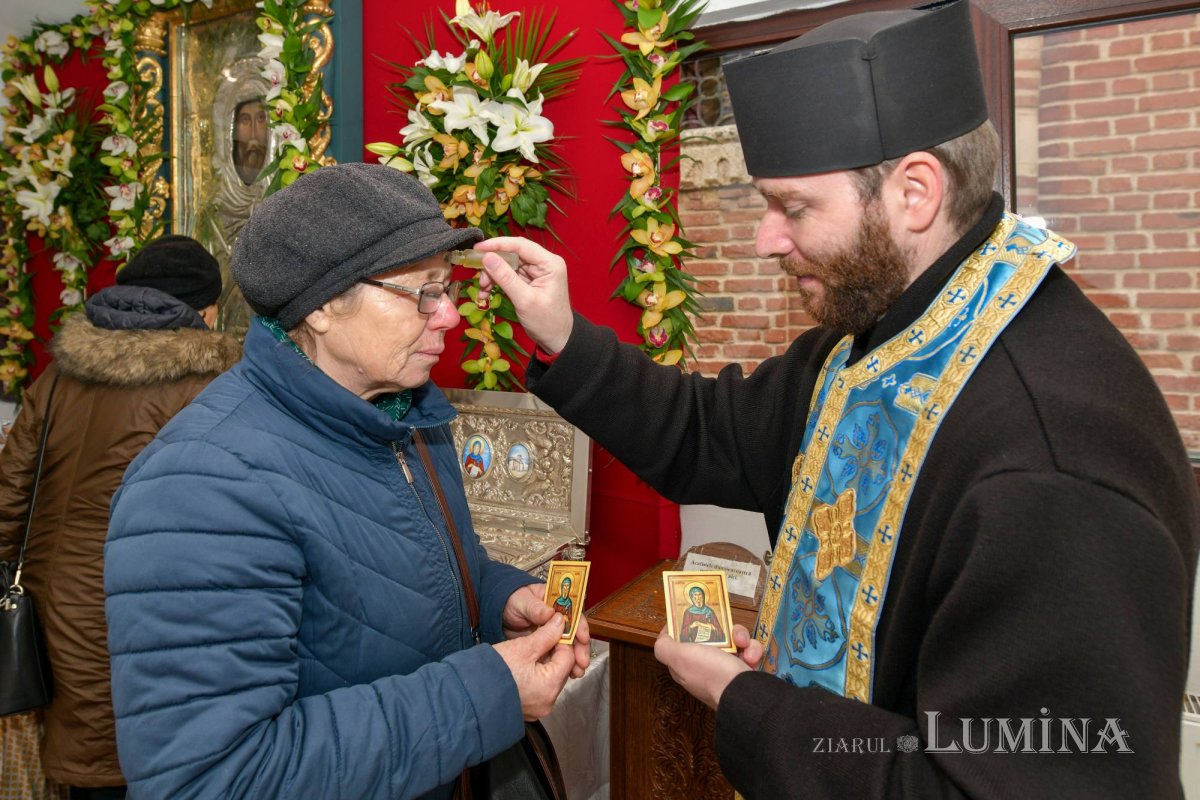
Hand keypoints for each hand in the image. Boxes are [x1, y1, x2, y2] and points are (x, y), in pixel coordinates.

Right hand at [474, 237, 573, 354]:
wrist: (557, 339)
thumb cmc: (547, 322)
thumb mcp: (525, 300)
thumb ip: (505, 278)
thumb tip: (487, 257)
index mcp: (549, 263)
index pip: (521, 245)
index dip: (497, 244)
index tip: (477, 247)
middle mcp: (543, 263)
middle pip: (512, 254)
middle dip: (493, 264)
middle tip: (478, 275)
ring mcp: (536, 271)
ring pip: (507, 264)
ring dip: (492, 275)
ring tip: (483, 288)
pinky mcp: (528, 280)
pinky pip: (508, 275)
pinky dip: (496, 282)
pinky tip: (486, 292)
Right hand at [493, 616, 575, 719]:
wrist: (468, 695)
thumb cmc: (493, 672)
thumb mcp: (523, 647)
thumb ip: (546, 634)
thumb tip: (559, 623)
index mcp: (550, 686)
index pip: (568, 658)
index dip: (562, 640)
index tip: (554, 629)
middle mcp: (547, 701)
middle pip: (560, 670)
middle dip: (553, 652)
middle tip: (541, 637)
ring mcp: (537, 708)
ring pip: (549, 679)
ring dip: (543, 663)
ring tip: (528, 651)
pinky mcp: (526, 710)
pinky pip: (538, 689)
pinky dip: (534, 676)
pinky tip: (522, 667)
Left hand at [502, 583, 590, 677]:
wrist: (499, 613)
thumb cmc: (512, 601)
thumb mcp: (522, 602)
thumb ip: (535, 608)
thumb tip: (550, 613)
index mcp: (556, 601)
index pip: (574, 613)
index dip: (580, 626)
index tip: (582, 639)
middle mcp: (559, 617)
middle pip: (575, 632)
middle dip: (580, 647)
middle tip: (582, 661)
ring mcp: (553, 631)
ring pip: (569, 645)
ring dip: (575, 659)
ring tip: (577, 672)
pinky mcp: (547, 644)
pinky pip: (558, 654)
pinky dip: (564, 664)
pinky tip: (567, 673)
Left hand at [653, 624, 761, 709]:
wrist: (746, 695)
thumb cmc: (712, 674)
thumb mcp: (680, 658)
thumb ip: (665, 648)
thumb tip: (662, 638)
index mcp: (685, 665)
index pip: (679, 642)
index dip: (684, 627)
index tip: (693, 614)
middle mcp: (704, 667)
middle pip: (709, 636)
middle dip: (721, 629)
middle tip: (728, 630)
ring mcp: (725, 669)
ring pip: (732, 640)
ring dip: (741, 638)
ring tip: (743, 645)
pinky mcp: (743, 670)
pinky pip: (748, 651)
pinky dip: (752, 651)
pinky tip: (751, 657)